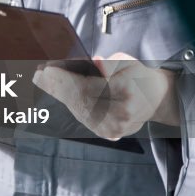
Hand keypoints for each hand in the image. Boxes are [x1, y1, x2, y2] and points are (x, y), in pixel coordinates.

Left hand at [32, 52, 178, 140]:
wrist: (156, 98)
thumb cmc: (138, 75)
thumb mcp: (127, 61)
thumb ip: (108, 64)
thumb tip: (92, 64)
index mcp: (126, 91)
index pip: (86, 86)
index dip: (63, 79)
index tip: (46, 70)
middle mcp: (121, 114)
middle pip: (79, 101)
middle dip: (56, 87)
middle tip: (38, 75)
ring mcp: (116, 128)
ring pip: (79, 112)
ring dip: (59, 97)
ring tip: (43, 82)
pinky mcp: (111, 134)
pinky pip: (85, 119)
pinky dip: (70, 106)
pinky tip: (58, 94)